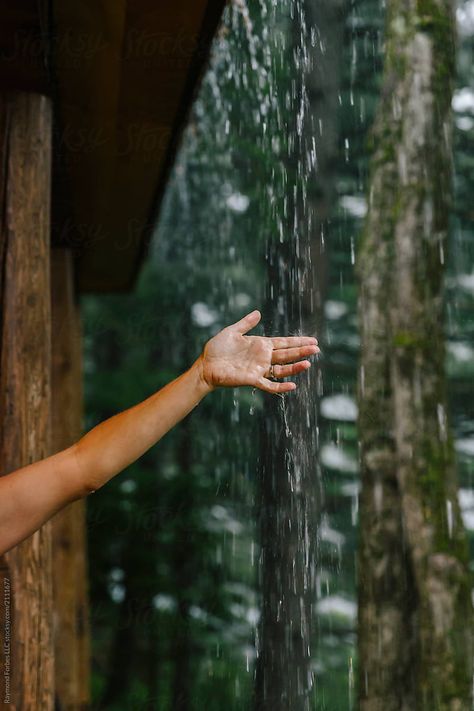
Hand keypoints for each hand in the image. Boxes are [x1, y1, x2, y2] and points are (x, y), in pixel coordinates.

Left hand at [196, 310, 319, 393]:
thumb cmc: (217, 349)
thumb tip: (258, 312)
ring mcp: (259, 369)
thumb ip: (246, 323)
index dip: (298, 341)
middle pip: (287, 354)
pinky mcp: (252, 379)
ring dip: (295, 367)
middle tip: (317, 348)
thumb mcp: (232, 332)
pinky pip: (270, 384)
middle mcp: (263, 357)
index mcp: (260, 345)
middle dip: (302, 351)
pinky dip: (281, 386)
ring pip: (282, 369)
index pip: (284, 343)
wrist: (206, 365)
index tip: (312, 340)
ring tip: (308, 363)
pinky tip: (293, 385)